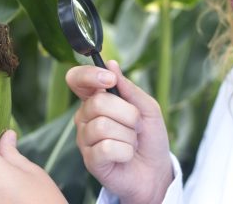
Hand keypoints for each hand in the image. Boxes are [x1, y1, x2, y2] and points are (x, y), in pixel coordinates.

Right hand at [66, 60, 172, 203]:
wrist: (156, 169)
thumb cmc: (149, 135)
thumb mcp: (146, 107)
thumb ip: (128, 87)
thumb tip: (111, 64)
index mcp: (96, 98)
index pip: (77, 79)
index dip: (89, 75)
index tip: (110, 80)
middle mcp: (85, 116)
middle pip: (98, 102)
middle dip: (128, 113)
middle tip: (136, 124)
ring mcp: (85, 139)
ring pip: (103, 126)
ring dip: (128, 134)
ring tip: (132, 141)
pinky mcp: (90, 160)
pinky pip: (107, 148)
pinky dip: (126, 151)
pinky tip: (126, 155)